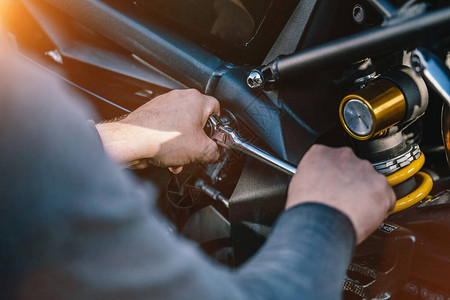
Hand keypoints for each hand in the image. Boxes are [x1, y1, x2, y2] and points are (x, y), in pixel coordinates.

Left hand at [96, 89, 220, 167]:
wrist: (132, 141)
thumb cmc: (161, 138)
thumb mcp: (200, 151)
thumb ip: (214, 152)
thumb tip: (215, 153)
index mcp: (195, 100)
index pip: (216, 109)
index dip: (217, 127)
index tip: (214, 138)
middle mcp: (179, 98)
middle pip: (197, 120)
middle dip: (196, 140)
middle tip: (195, 152)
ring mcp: (163, 104)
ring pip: (180, 127)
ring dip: (182, 145)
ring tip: (178, 159)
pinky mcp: (151, 114)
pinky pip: (166, 129)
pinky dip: (168, 142)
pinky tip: (166, 156)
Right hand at [286, 145, 395, 243]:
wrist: (320, 223)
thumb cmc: (307, 208)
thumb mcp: (299, 183)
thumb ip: (313, 176)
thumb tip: (319, 184)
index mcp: (321, 152)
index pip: (331, 158)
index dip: (334, 174)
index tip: (333, 184)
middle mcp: (344, 155)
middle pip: (353, 167)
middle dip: (351, 182)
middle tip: (344, 199)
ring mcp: (364, 169)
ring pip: (371, 180)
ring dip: (366, 193)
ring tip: (354, 210)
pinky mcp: (382, 185)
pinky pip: (386, 196)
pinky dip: (380, 207)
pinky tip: (366, 215)